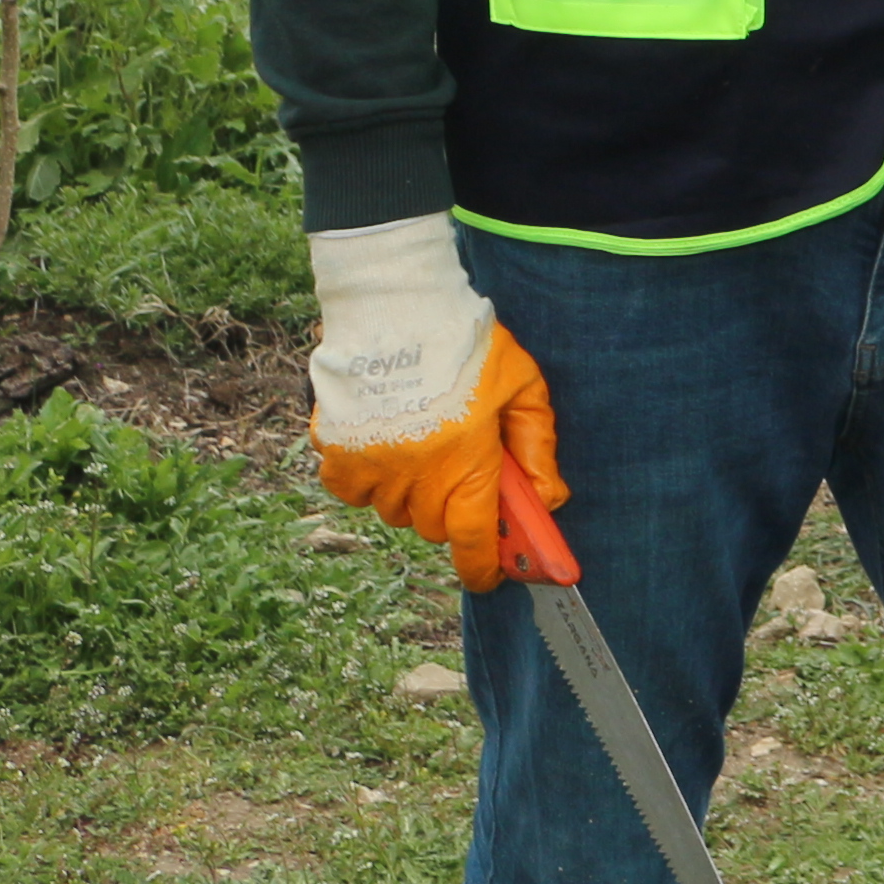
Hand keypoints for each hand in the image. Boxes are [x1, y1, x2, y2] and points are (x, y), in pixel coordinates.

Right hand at [306, 213, 564, 591]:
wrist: (399, 306)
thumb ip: (537, 445)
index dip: (485, 567)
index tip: (492, 576)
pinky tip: (384, 445)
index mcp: (465, 465)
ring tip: (425, 444)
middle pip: (435, 526)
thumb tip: (548, 498)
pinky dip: (366, 480)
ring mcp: (372, 467)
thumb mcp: (522, 386)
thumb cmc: (469, 343)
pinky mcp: (336, 451)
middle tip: (463, 470)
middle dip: (454, 509)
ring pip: (393, 510)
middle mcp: (415, 477)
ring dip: (412, 494)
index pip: (473, 541)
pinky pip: (351, 490)